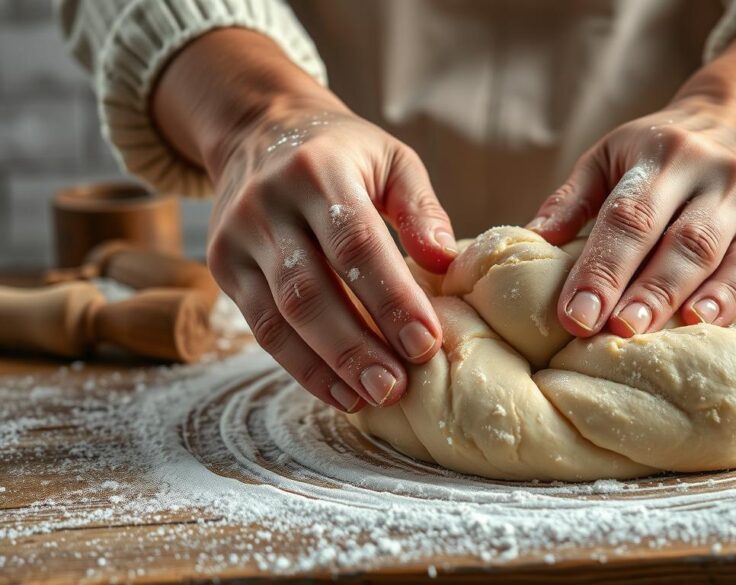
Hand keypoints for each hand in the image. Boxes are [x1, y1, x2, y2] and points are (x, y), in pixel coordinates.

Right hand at [154, 30, 456, 411]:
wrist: (258, 129)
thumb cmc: (343, 153)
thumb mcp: (391, 158)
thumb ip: (421, 207)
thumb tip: (445, 260)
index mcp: (318, 172)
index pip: (355, 244)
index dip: (391, 297)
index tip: (427, 342)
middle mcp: (268, 205)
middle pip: (310, 290)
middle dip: (356, 346)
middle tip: (397, 387)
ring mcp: (237, 238)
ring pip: (279, 317)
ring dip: (328, 366)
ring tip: (373, 398)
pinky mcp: (223, 268)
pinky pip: (262, 328)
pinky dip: (302, 366)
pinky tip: (340, 391)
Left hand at [528, 94, 735, 335]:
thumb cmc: (659, 155)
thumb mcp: (610, 157)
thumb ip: (573, 199)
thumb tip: (530, 241)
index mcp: (659, 154)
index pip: (626, 216)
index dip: (600, 268)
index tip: (573, 314)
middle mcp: (708, 171)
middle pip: (671, 238)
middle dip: (638, 290)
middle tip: (608, 333)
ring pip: (709, 254)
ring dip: (674, 298)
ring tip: (642, 335)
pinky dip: (728, 298)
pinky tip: (701, 324)